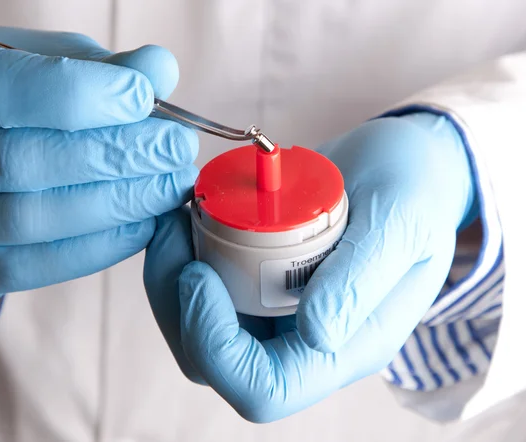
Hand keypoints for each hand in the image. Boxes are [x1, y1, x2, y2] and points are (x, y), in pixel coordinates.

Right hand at [0, 27, 197, 302]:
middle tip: (177, 149)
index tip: (144, 96)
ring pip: (28, 222)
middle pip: (20, 164)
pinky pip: (32, 269)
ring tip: (169, 186)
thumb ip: (98, 67)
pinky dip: (99, 248)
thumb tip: (158, 73)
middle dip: (117, 157)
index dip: (79, 95)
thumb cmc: (12, 99)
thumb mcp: (45, 61)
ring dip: (118, 206)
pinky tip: (142, 223)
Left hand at [144, 112, 475, 421]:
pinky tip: (188, 215)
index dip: (216, 347)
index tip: (199, 274)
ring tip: (177, 219)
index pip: (265, 389)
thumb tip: (316, 334)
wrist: (402, 165)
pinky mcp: (259, 282)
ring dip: (171, 279)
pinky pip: (205, 288)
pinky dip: (183, 256)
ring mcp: (278, 312)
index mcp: (347, 345)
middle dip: (178, 305)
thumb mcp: (402, 222)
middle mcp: (304, 340)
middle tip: (175, 233)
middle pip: (214, 363)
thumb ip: (363, 278)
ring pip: (198, 327)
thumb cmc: (413, 191)